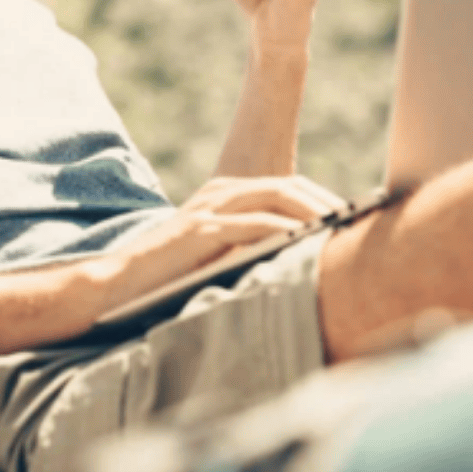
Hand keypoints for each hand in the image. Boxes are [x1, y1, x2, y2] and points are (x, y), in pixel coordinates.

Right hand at [85, 175, 347, 314]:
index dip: (322, 200)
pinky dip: (285, 230)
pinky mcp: (201, 230)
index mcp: (225, 195)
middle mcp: (219, 193)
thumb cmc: (166, 279)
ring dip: (315, 212)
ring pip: (277, 196)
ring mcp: (210, 208)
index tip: (352, 221)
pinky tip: (308, 241)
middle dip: (327, 203)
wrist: (115, 285)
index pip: (286, 187)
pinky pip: (254, 223)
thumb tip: (302, 262)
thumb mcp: (216, 257)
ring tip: (342, 230)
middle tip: (357, 224)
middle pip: (288, 186)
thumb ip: (250, 250)